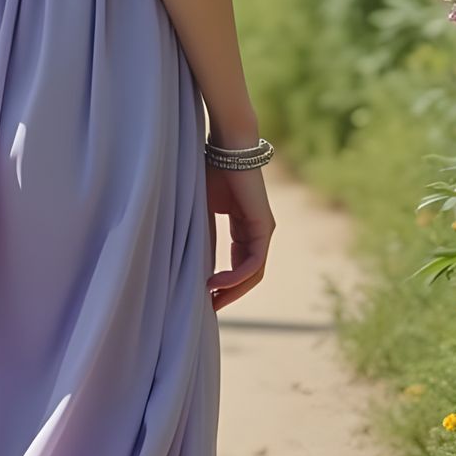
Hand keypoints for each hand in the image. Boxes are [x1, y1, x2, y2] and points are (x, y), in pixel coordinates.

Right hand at [204, 163, 274, 312]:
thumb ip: (204, 236)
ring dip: (233, 290)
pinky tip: (215, 283)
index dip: (225, 284)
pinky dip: (236, 277)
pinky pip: (254, 262)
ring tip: (211, 300)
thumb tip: (193, 265)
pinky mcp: (263, 226)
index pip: (241, 264)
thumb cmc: (210, 170)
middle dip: (230, 294)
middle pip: (249, 274)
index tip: (205, 295)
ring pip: (253, 273)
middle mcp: (258, 230)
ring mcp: (263, 229)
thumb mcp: (202, 210)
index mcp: (245, 226)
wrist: (226, 146)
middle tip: (209, 308)